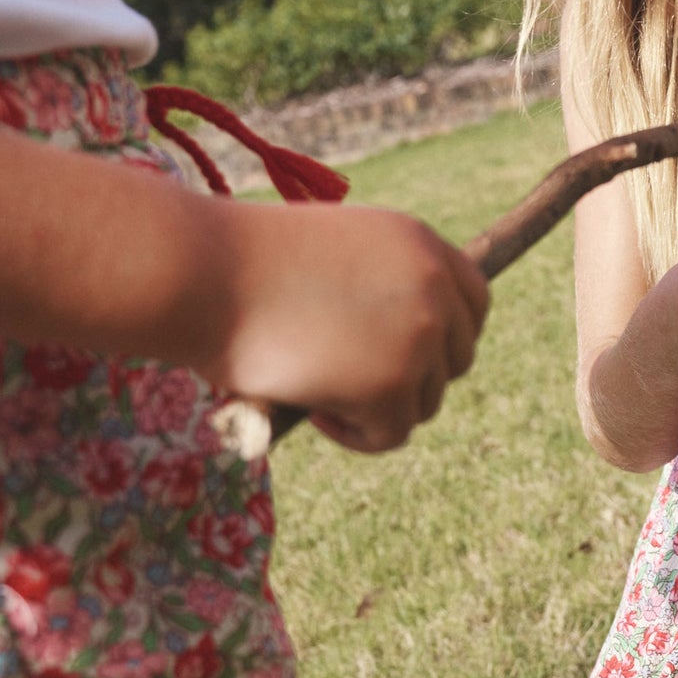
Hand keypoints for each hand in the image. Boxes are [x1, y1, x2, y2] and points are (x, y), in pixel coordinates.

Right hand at [209, 202, 489, 452]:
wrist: (202, 274)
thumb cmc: (241, 266)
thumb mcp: (332, 257)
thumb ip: (379, 290)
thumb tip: (401, 348)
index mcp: (420, 243)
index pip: (475, 301)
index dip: (447, 336)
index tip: (411, 358)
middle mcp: (434, 286)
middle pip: (457, 358)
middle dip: (411, 378)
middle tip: (351, 382)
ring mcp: (420, 337)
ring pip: (424, 401)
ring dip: (376, 406)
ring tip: (316, 387)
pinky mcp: (393, 387)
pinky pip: (391, 434)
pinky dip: (354, 434)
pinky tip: (311, 408)